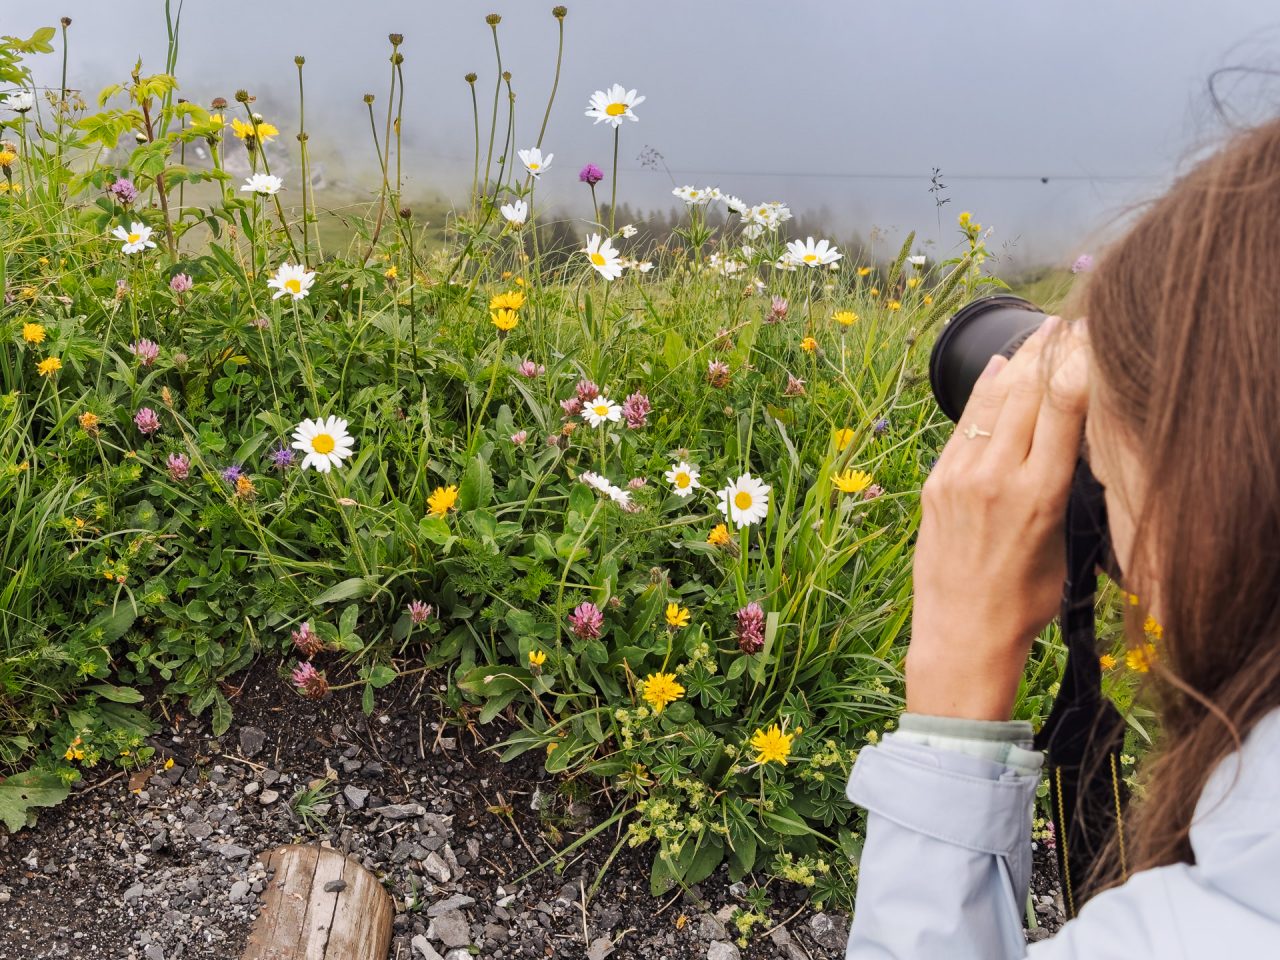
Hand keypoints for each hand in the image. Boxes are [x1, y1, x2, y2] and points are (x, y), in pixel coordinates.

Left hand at [906, 317, 1088, 720]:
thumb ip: (1062, 488)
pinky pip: (963, 426)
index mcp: (1041, 494)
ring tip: (1036, 337)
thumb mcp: (1064, 547)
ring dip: (1016, 364)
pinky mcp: (935, 483)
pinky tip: (998, 372)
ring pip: (992, 403)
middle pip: (1027, 393)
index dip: (1076, 361)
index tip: (1089, 332)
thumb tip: (1065, 442)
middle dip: (1047, 353)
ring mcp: (961, 477)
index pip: (1064, 406)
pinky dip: (983, 395)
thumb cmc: (1023, 602)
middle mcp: (998, 478)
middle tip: (1065, 322)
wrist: (960, 636)